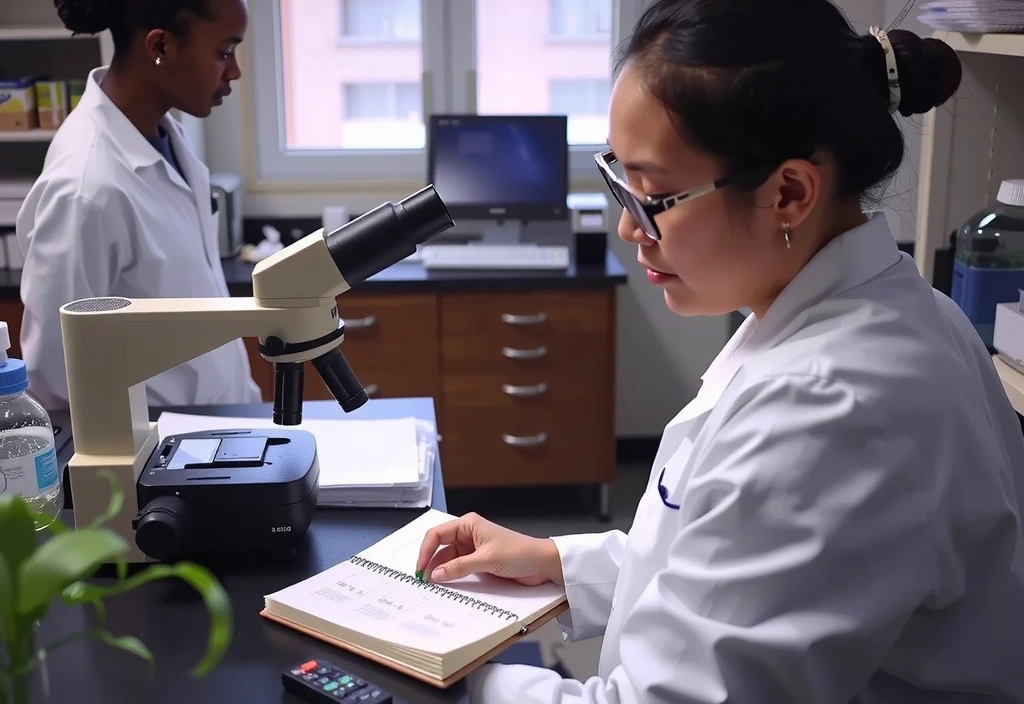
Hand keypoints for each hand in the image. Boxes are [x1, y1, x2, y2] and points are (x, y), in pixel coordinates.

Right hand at [416, 512, 563, 586]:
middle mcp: (468, 534)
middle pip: (441, 547)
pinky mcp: (479, 562)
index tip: (420, 567)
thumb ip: (459, 567)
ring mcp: (473, 549)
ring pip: (449, 559)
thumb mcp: (486, 560)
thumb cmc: (517, 553)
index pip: (438, 534)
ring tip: (433, 585)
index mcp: (468, 524)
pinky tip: (446, 584)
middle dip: (431, 562)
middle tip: (423, 580)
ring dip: (441, 570)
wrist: (542, 564)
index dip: (426, 550)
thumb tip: (435, 575)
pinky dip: (452, 575)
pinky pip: (460, 568)